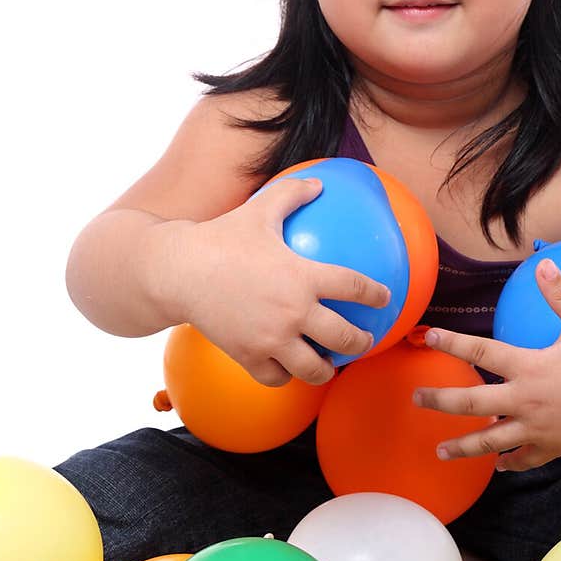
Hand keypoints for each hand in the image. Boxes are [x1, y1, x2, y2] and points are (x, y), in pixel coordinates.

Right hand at [182, 177, 391, 387]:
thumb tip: (319, 183)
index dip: (375, 295)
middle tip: (364, 340)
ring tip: (329, 365)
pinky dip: (285, 376)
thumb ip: (292, 195)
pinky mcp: (249, 356)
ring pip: (314, 369)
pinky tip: (287, 369)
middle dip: (361, 342)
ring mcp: (272, 338)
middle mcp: (293, 312)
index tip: (384, 299)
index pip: (354, 287)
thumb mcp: (260, 210)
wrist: (177, 272)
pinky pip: (277, 378)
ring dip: (327, 369)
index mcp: (303, 276)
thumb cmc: (220, 238)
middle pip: (344, 338)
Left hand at [411, 257, 560, 470]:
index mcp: (531, 367)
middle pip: (472, 403)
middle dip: (440, 401)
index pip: (482, 353)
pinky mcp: (553, 447)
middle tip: (415, 398)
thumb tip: (543, 264)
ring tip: (439, 451)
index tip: (428, 337)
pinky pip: (524, 458)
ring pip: (491, 440)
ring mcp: (538, 428)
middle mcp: (527, 400)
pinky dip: (508, 462)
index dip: (452, 343)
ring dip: (463, 446)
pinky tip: (496, 465)